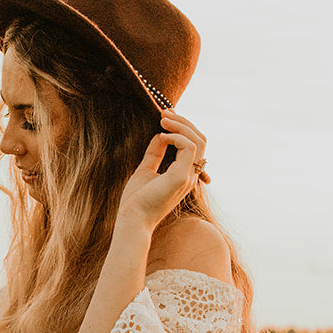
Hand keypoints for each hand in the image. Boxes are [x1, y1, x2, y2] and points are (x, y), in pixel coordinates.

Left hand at [115, 110, 208, 234]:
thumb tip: (159, 135)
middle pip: (200, 140)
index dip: (182, 128)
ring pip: (198, 140)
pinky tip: (161, 136)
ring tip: (163, 118)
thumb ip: (155, 154)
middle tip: (164, 112)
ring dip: (181, 125)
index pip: (194, 146)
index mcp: (184, 175)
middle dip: (183, 122)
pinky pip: (189, 147)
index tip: (165, 116)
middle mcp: (191, 175)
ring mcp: (188, 176)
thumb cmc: (136, 201)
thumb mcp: (146, 170)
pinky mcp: (182, 177)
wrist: (132, 220)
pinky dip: (176, 136)